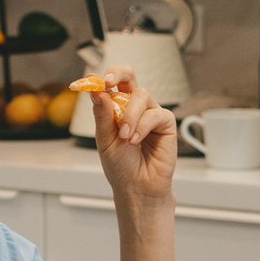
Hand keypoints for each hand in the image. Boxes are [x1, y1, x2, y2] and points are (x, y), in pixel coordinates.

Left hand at [91, 66, 177, 209]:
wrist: (136, 187)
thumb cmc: (120, 165)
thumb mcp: (105, 140)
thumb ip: (102, 115)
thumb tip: (96, 91)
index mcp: (116, 108)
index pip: (112, 83)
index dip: (104, 76)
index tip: (94, 80)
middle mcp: (134, 106)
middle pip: (129, 75)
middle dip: (118, 73)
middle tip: (108, 83)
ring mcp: (150, 113)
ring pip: (141, 95)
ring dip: (130, 115)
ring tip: (125, 137)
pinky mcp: (166, 123)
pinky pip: (155, 114)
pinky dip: (143, 126)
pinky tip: (136, 140)